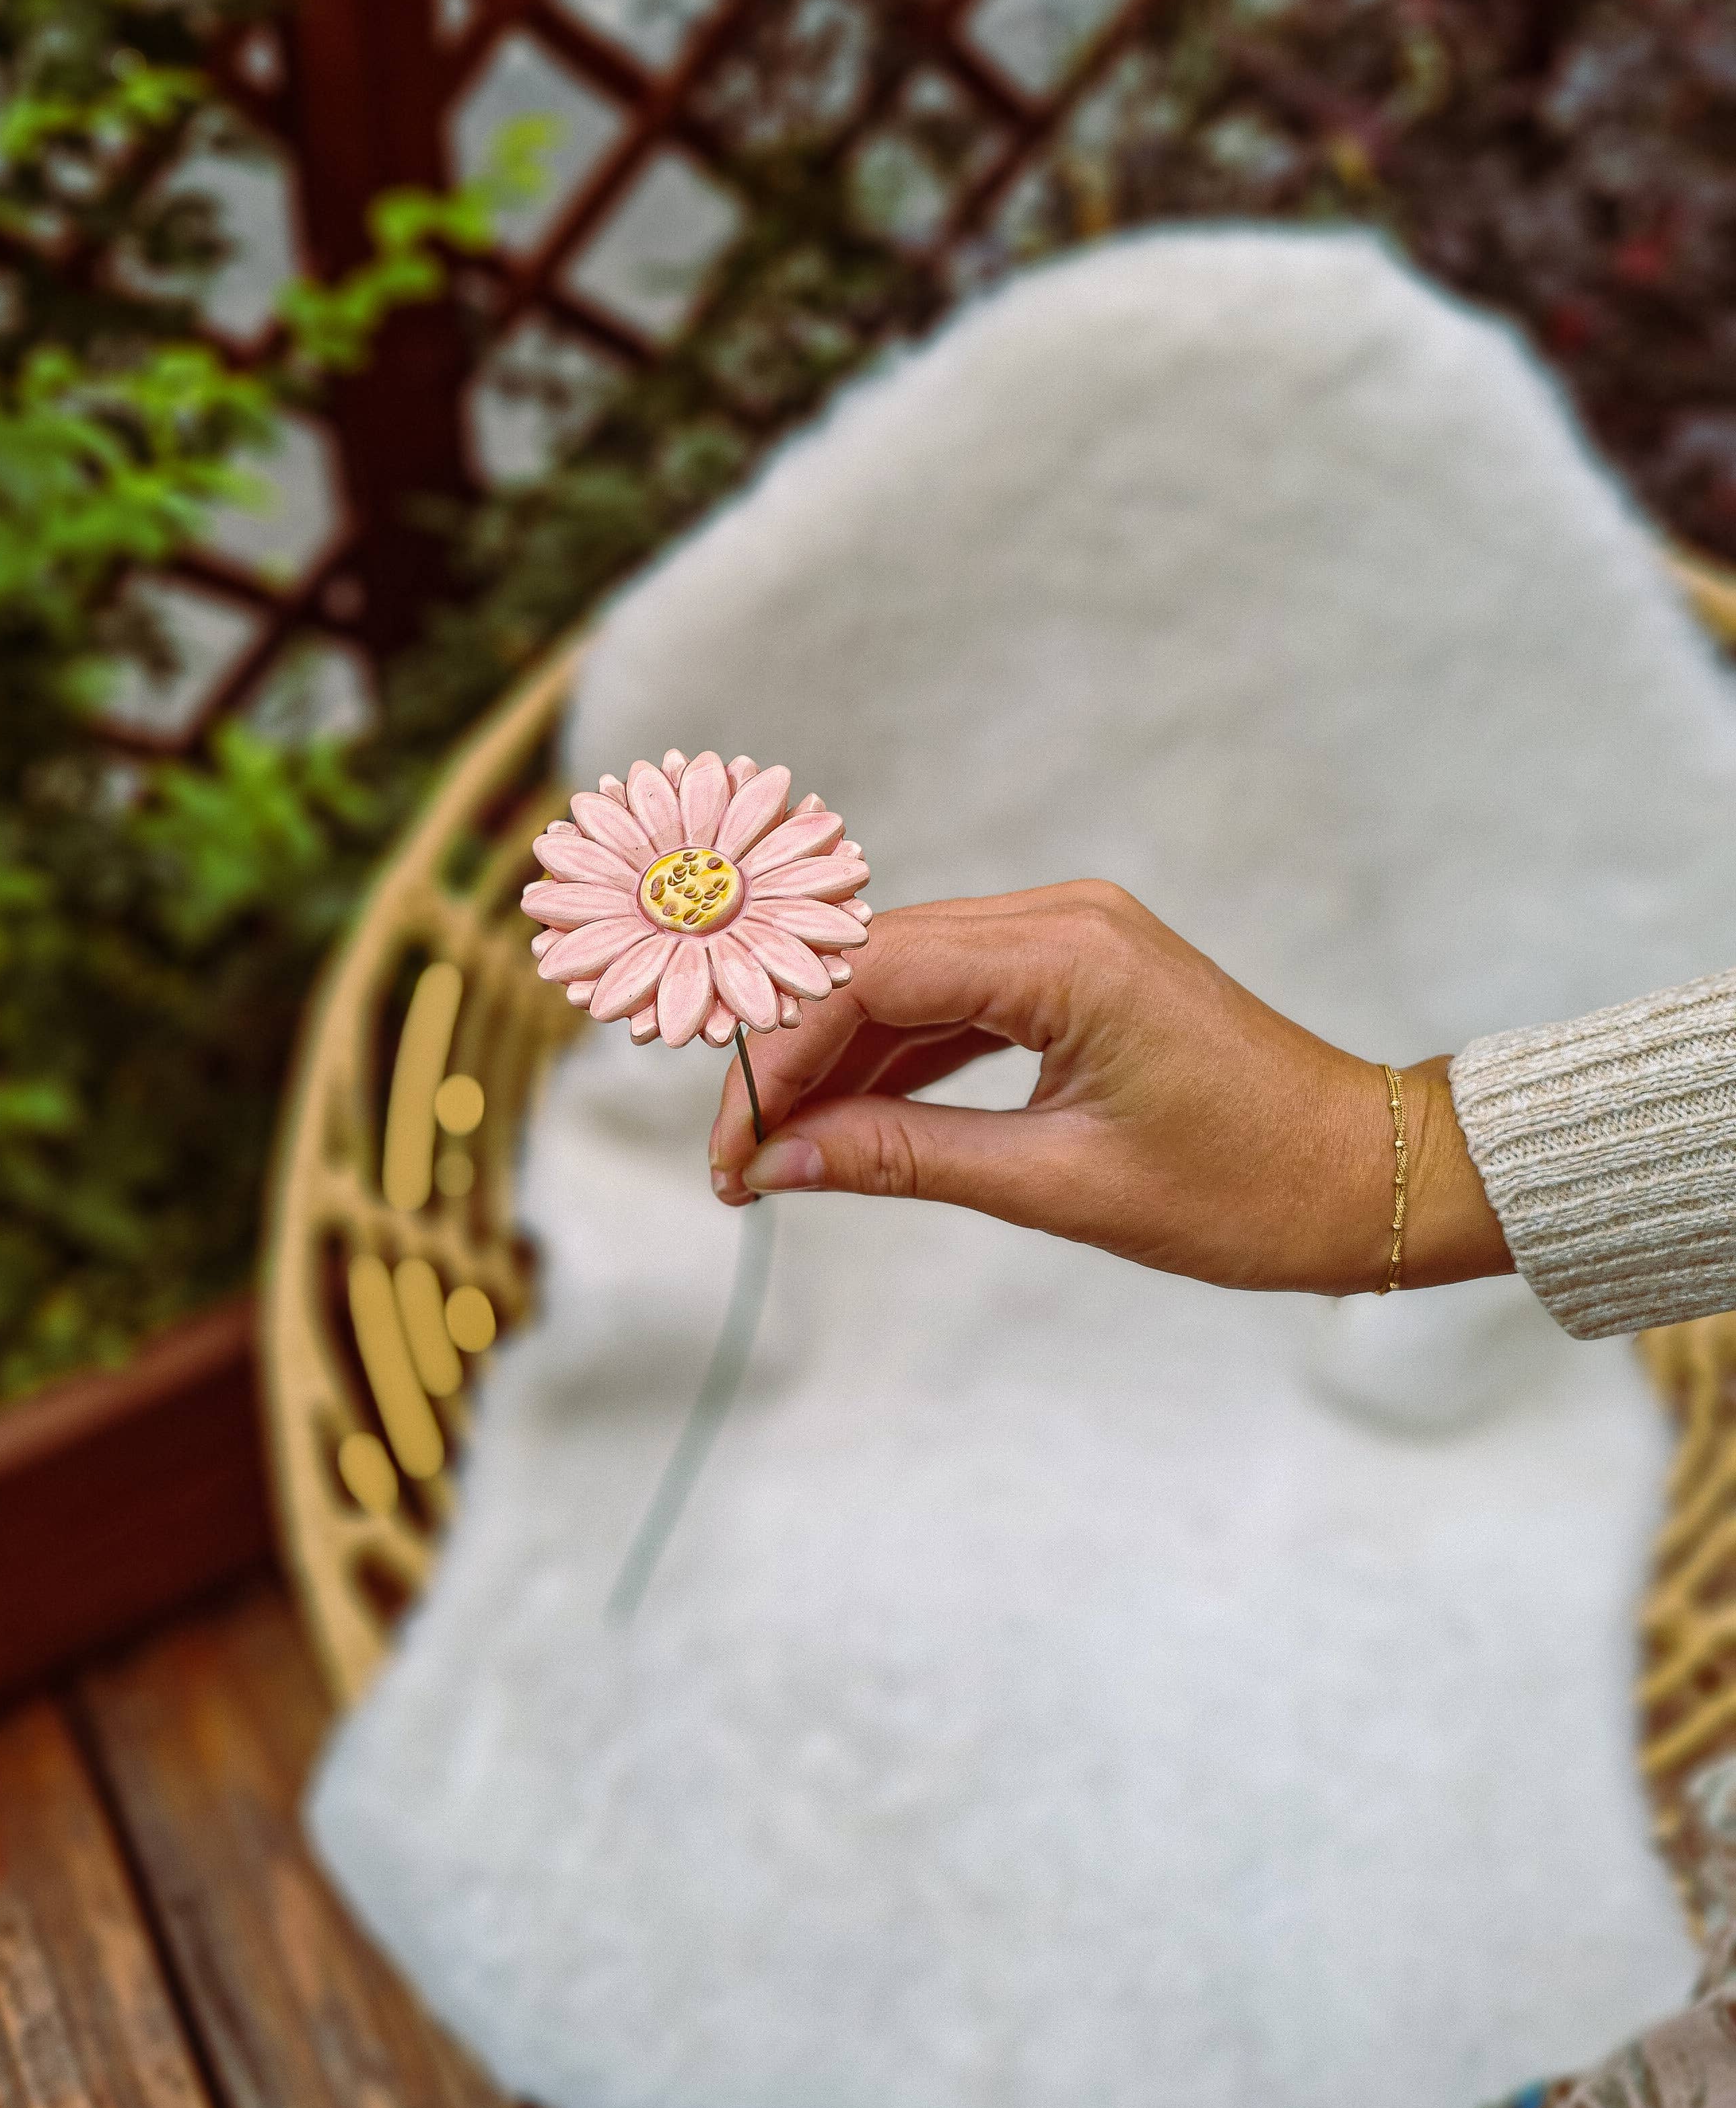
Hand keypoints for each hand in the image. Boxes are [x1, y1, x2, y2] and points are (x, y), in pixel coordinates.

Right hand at [707, 881, 1511, 1295]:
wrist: (1370, 1177)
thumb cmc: (1249, 1188)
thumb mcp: (1063, 1187)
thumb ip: (909, 1159)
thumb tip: (781, 1163)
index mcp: (1065, 955)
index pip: (870, 976)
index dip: (781, 1055)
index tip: (737, 1145)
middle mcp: (1062, 919)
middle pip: (874, 964)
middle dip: (792, 1058)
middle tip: (738, 1159)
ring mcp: (1072, 939)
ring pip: (908, 980)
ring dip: (838, 1062)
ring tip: (778, 1155)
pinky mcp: (1080, 974)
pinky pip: (958, 999)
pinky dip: (899, 1058)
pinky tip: (847, 1122)